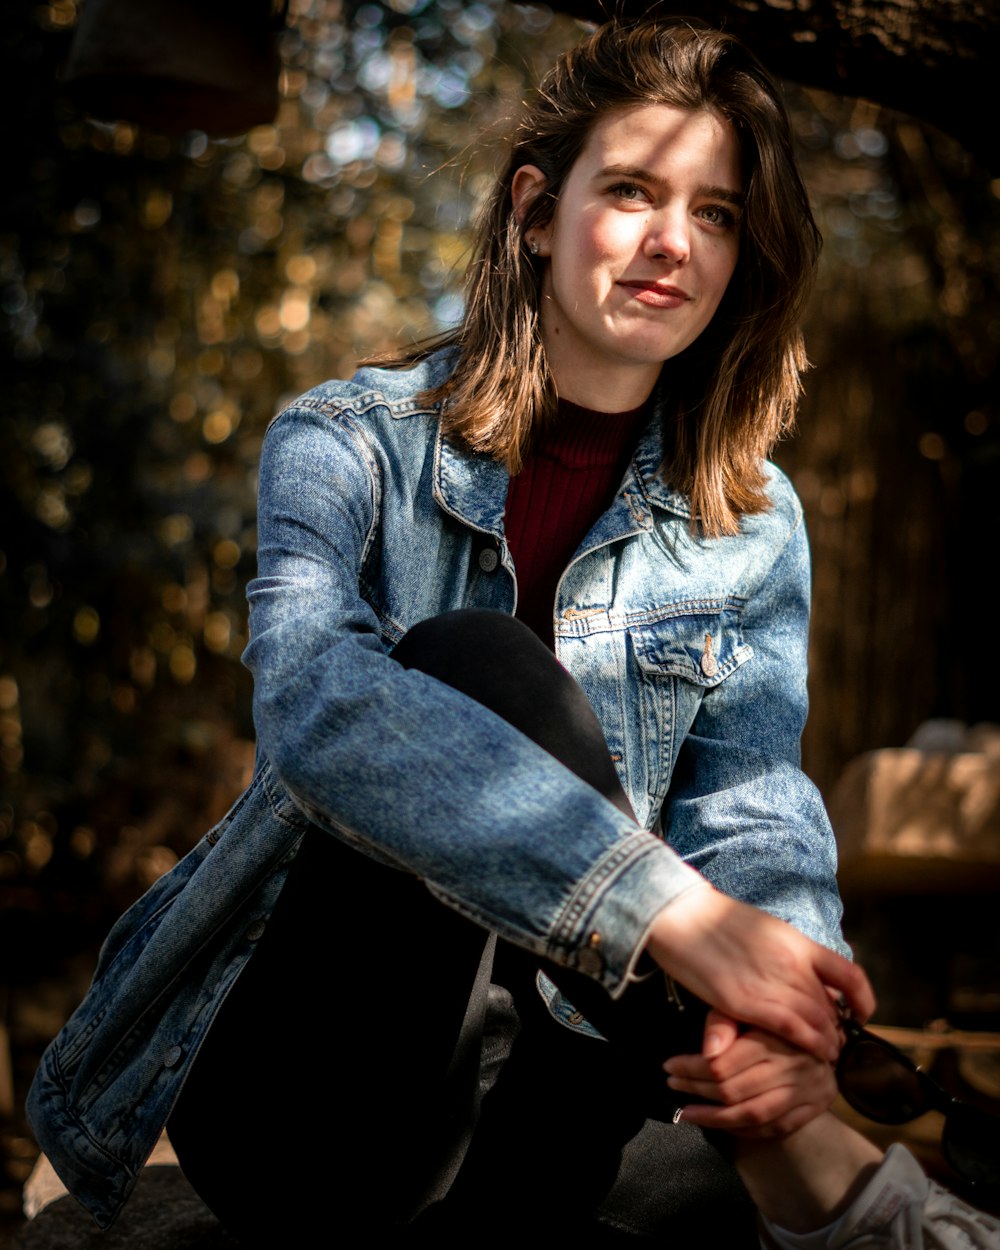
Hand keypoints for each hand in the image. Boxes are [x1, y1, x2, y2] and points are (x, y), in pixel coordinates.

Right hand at [645, 883, 873, 1062]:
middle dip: (837, 1028)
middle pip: (830, 1005)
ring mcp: (770, 983)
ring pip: (817, 1021)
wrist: (679, 913)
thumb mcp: (763, 930)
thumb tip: (805, 976)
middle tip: (835, 1043)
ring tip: (827, 1054)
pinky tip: (815, 1053)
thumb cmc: (715, 920)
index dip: (862, 999)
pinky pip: (791, 1030)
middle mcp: (792, 963)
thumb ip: (786, 956)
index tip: (860, 1014)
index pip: (848, 974)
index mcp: (797, 942)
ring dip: (827, 1042)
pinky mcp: (745, 1002)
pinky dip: (809, 1044)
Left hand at [661, 1009, 838, 1136]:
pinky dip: (741, 1130)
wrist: (826, 1032)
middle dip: (696, 1090)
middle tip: (673, 1084)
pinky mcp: (813, 1109)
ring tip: (686, 1112)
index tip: (670, 1066)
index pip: (724, 1064)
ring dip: (713, 1118)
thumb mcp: (747, 1006)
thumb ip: (722, 1022)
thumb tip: (705, 1053)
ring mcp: (806, 1091)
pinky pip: (771, 1128)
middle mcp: (793, 1066)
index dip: (691, 1068)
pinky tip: (718, 1122)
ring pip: (751, 1114)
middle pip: (733, 1090)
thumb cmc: (774, 1017)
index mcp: (775, 1037)